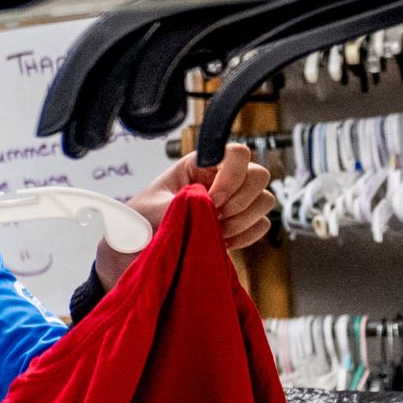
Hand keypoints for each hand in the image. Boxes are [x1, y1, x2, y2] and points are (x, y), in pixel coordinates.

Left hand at [115, 140, 276, 279]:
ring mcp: (235, 201)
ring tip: (215, 232)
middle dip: (240, 201)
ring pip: (265, 201)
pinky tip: (222, 241)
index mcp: (201, 165)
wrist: (137, 249)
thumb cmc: (141, 220)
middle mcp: (223, 178)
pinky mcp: (240, 224)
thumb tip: (210, 205)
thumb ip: (181, 203)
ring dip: (243, 220)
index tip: (212, 200)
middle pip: (259, 176)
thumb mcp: (153, 206)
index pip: (237, 153)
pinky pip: (262, 225)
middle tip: (214, 217)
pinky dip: (246, 235)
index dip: (232, 176)